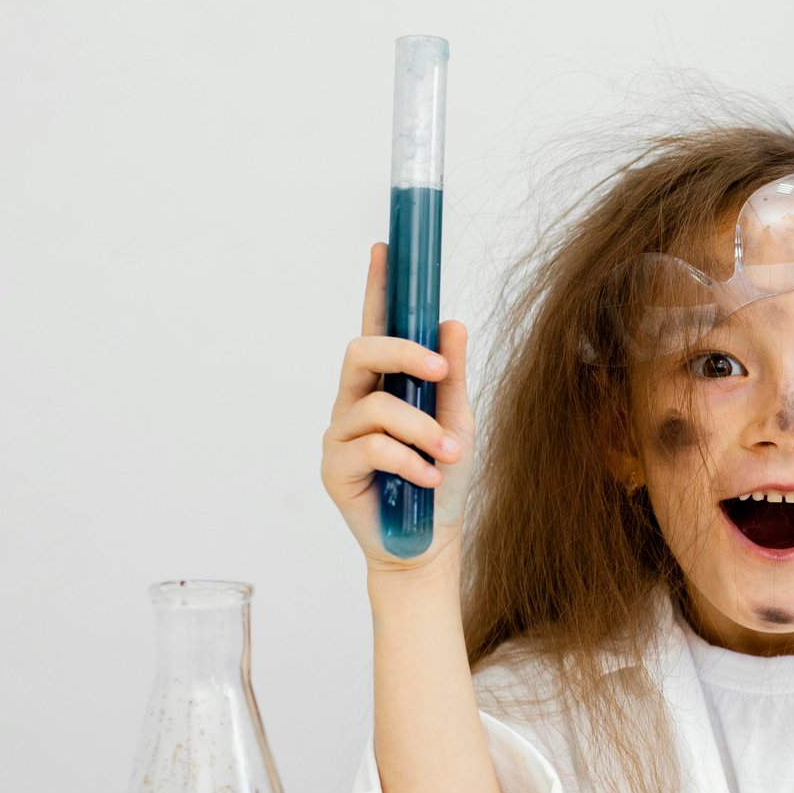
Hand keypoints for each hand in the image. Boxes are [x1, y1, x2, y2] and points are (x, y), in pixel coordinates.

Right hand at [320, 242, 475, 574]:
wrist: (428, 542)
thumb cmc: (443, 479)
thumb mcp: (458, 421)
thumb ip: (453, 376)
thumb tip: (453, 323)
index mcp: (386, 384)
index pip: (378, 327)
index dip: (377, 288)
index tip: (383, 250)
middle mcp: (356, 401)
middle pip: (362, 351)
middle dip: (404, 354)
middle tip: (442, 374)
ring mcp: (341, 433)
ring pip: (377, 407)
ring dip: (422, 428)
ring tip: (451, 453)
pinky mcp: (334, 467)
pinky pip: (373, 448)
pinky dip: (410, 459)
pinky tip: (429, 476)